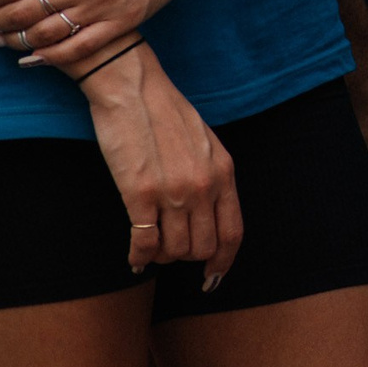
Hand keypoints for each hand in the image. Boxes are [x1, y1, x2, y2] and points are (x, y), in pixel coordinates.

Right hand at [79, 43, 242, 281]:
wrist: (134, 89)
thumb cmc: (167, 114)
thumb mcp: (205, 144)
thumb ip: (212, 178)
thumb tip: (208, 214)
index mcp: (224, 172)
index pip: (233, 232)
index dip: (223, 262)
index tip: (212, 277)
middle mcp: (204, 186)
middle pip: (202, 247)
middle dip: (186, 257)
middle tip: (169, 249)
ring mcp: (172, 191)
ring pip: (174, 251)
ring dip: (162, 256)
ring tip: (152, 246)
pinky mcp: (139, 193)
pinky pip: (144, 243)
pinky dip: (139, 256)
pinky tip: (134, 255)